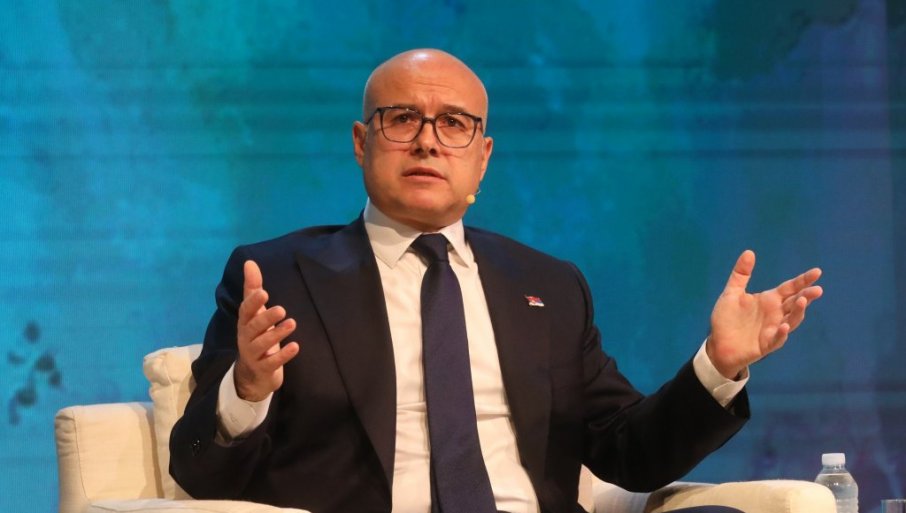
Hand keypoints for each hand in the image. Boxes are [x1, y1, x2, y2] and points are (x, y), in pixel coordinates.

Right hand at [234, 260, 299, 401]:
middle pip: (254, 327)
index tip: (263, 292)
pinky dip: (283, 355)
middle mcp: (246, 338)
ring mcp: (254, 354)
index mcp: (245, 322)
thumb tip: (249, 262)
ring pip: (262, 344)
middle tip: (282, 309)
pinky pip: (272, 363)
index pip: (245, 310)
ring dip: (277, 334)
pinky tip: (295, 346)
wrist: (253, 373)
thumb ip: (253, 288)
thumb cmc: (256, 335)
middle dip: (266, 318)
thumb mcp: (254, 313)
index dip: (253, 302)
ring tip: (292, 323)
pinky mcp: (263, 368)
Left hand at [707, 250, 822, 378]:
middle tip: (817, 289)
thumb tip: (749, 252)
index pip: (790, 288)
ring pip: (792, 320)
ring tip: (803, 301)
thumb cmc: (727, 319)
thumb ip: (741, 274)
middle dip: (807, 295)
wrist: (718, 344)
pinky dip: (782, 333)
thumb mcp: (731, 293)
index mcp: (769, 300)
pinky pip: (777, 338)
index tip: (817, 272)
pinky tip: (784, 326)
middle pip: (795, 302)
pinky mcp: (766, 344)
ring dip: (798, 312)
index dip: (803, 280)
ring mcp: (773, 329)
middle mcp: (775, 314)